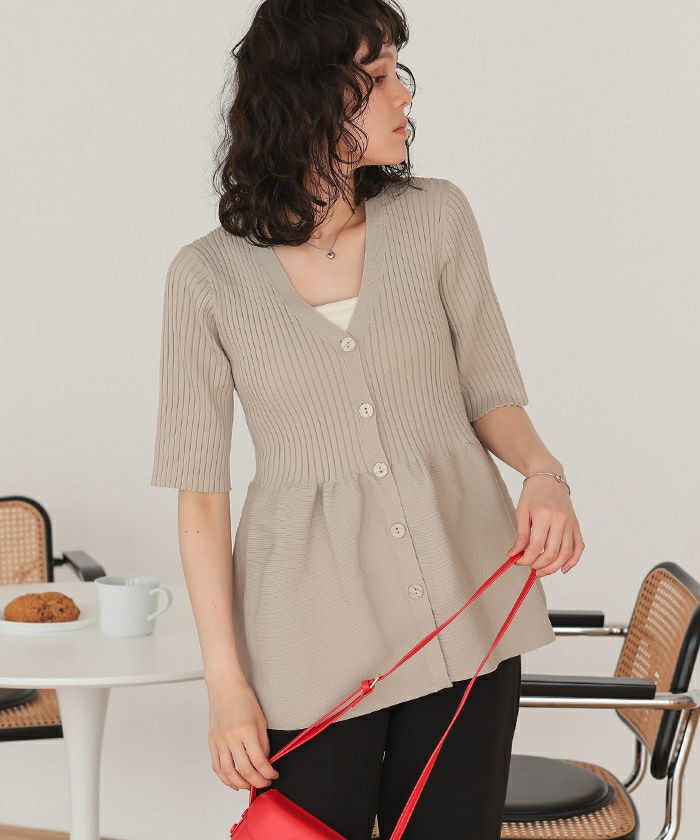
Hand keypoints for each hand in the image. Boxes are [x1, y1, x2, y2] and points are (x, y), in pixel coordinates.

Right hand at [207, 673, 279, 790]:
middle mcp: (231, 738)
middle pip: (245, 770)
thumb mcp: (260, 718)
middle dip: (258, 781)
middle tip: (265, 783)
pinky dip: (224, 778)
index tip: (273, 775)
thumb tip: (265, 760)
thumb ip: (263, 742)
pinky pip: (217, 766)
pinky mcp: (212, 742)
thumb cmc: (242, 698)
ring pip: (228, 773)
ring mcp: (220, 741)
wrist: (224, 687)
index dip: (268, 773)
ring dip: (241, 784)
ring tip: (250, 786)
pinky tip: (233, 782)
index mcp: (246, 730)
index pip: (259, 761)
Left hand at [506, 474, 584, 577]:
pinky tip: (563, 568)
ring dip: (554, 567)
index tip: (518, 562)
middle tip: (530, 569)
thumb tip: (514, 554)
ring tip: (542, 571)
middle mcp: (560, 520)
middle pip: (552, 552)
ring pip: (566, 553)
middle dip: (539, 566)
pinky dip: (573, 560)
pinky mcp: (576, 525)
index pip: (536, 546)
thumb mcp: (521, 512)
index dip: (526, 559)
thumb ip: (520, 535)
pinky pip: (579, 547)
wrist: (548, 478)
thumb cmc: (533, 493)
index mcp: (544, 515)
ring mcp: (570, 523)